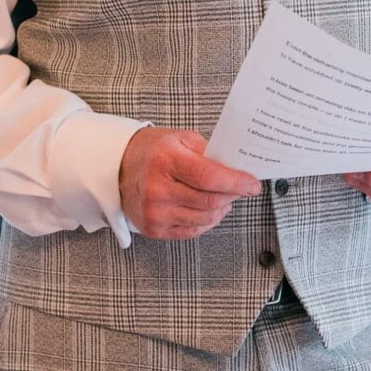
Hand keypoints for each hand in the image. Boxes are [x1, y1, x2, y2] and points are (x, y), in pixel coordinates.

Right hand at [120, 127, 260, 240]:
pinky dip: (207, 221)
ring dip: (222, 209)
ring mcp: (154, 212)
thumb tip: (237, 169)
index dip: (236, 182)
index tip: (252, 184)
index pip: (209, 177)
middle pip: (210, 201)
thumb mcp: (180, 139)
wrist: (118, 167)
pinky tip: (208, 210)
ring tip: (224, 197)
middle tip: (241, 188)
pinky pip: (193, 231)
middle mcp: (157, 188)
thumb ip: (209, 152)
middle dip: (233, 195)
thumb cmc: (152, 151)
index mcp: (165, 160)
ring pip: (205, 219)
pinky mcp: (154, 229)